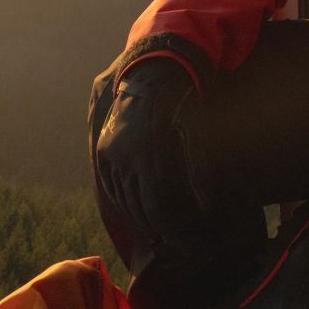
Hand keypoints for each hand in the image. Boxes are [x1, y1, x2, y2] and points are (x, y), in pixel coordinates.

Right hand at [94, 56, 203, 240]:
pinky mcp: (102, 147)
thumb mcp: (198, 130)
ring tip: (160, 231)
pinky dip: (124, 203)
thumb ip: (200, 168)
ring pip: (121, 200)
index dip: (174, 230)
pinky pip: (109, 185)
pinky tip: (139, 210)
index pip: (158, 208)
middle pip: (139, 209)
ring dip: (140, 219)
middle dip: (159, 229)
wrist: (154, 65)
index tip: (187, 244)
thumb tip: (206, 204)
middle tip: (177, 242)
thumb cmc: (183, 97)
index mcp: (145, 154)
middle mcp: (121, 156)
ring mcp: (108, 151)